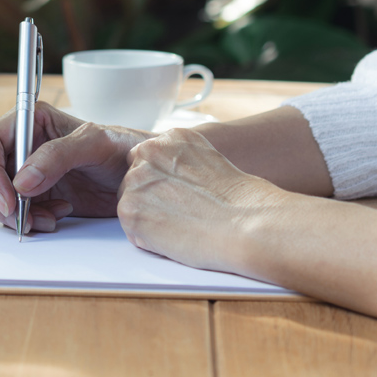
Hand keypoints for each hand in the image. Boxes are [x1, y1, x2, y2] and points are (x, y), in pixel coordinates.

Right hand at [0, 102, 152, 232]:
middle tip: (21, 217)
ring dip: (11, 214)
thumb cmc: (123, 149)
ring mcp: (20, 172)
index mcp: (28, 121)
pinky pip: (6, 213)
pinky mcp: (28, 197)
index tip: (8, 199)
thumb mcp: (96, 143)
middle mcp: (18, 145)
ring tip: (48, 217)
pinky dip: (25, 222)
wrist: (141, 178)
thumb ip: (58, 155)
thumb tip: (22, 180)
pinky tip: (54, 217)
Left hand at [118, 128, 284, 273]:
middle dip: (152, 199)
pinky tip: (175, 235)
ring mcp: (136, 180)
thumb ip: (181, 162)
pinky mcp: (130, 210)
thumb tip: (169, 179)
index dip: (161, 183)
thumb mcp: (209, 161)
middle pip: (135, 180)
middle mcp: (148, 152)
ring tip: (182, 224)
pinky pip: (132, 228)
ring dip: (150, 218)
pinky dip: (149, 239)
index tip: (179, 196)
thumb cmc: (240, 202)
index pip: (147, 160)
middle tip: (182, 214)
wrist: (247, 225)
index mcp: (170, 137)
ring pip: (131, 203)